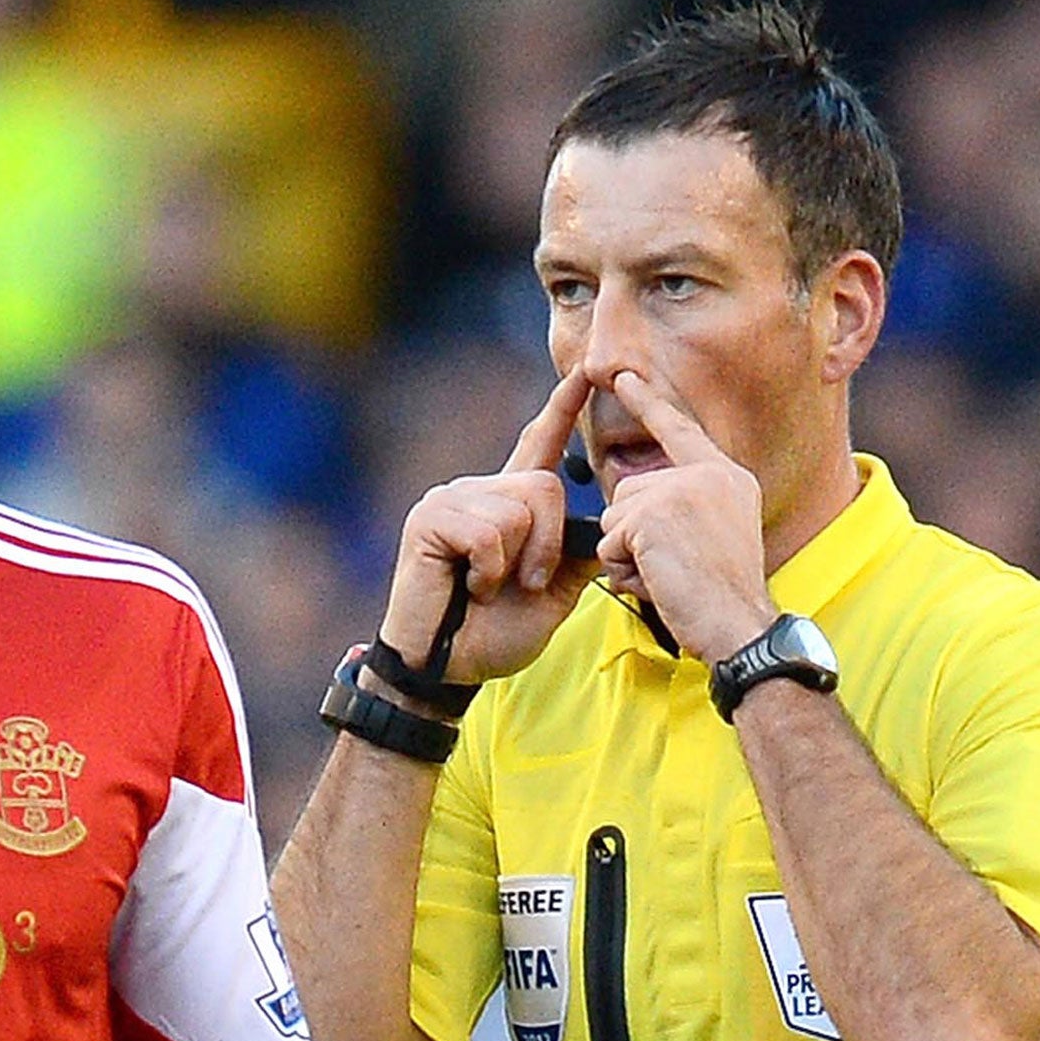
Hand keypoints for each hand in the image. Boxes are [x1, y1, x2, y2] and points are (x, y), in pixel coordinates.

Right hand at [377, 368, 598, 683]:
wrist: (447, 669)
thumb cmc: (493, 634)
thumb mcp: (553, 593)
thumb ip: (578, 553)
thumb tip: (609, 524)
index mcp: (508, 504)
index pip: (540, 446)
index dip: (564, 408)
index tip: (588, 371)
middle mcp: (479, 491)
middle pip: (544, 486)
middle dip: (547, 545)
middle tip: (521, 584)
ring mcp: (451, 501)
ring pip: (520, 508)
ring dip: (517, 562)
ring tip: (488, 587)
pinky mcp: (429, 518)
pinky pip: (488, 531)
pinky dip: (488, 569)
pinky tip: (468, 585)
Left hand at [595, 371, 775, 662]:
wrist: (739, 623)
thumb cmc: (721, 596)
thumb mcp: (712, 535)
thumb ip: (680, 508)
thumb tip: (629, 497)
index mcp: (725, 476)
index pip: (679, 430)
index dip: (648, 403)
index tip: (622, 375)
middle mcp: (707, 474)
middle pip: (629, 492)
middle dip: (633, 537)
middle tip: (676, 566)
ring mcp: (681, 489)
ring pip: (615, 517)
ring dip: (628, 555)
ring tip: (670, 573)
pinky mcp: (654, 513)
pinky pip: (609, 540)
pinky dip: (625, 569)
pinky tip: (660, 580)